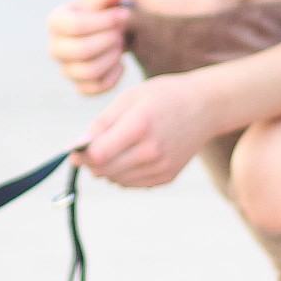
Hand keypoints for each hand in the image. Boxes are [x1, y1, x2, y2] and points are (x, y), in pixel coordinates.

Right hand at [47, 0, 142, 95]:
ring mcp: (66, 69)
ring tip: (121, 44)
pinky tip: (120, 63)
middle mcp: (55, 47)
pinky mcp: (79, 85)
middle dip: (108, 41)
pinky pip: (95, 89)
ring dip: (112, 57)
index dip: (104, 21)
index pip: (76, 25)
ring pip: (89, 71)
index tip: (124, 15)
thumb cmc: (105, 10)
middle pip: (81, 50)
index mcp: (56, 22)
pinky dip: (113, 77)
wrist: (109, 30)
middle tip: (121, 32)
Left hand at [77, 72, 220, 188]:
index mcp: (140, 126)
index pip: (97, 154)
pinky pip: (132, 184)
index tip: (75, 149)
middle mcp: (152, 151)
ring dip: (108, 168)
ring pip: (116, 180)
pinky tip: (132, 154)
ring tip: (117, 146)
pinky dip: (124, 173)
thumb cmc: (162, 96)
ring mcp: (161, 167)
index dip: (80, 154)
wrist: (205, 107)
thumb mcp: (129, 98)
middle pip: (104, 170)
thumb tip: (76, 147)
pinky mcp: (167, 177)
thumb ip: (101, 123)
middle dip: (92, 161)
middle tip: (93, 146)